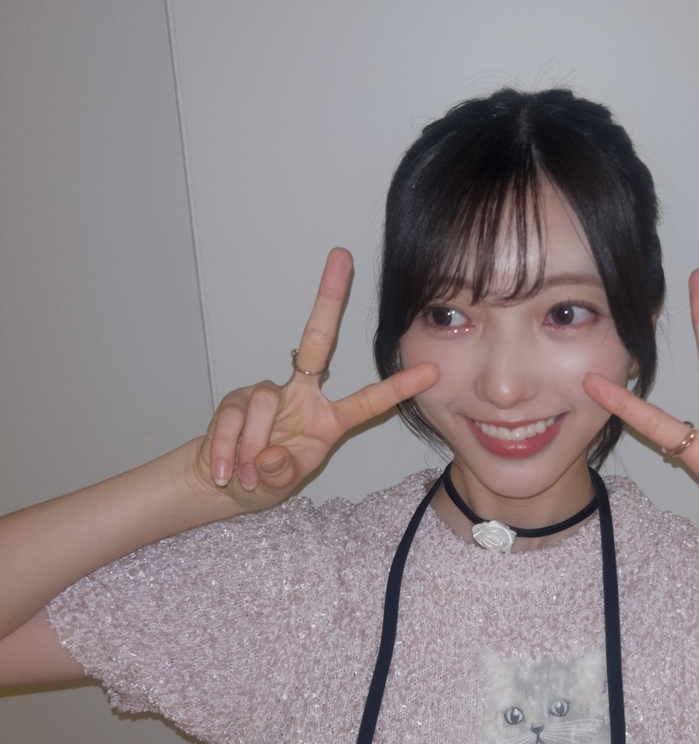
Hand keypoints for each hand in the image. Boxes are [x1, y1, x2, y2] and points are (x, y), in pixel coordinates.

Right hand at [195, 248, 437, 507]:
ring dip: (251, 445)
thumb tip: (270, 456)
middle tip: (342, 258)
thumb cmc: (263, 479)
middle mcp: (300, 395)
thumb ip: (282, 473)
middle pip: (316, 341)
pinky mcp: (234, 400)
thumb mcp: (280, 485)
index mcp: (328, 419)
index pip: (367, 400)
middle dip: (329, 299)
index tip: (431, 371)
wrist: (220, 485)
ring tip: (243, 475)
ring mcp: (265, 393)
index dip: (397, 388)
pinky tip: (222, 473)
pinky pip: (231, 421)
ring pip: (262, 403)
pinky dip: (225, 452)